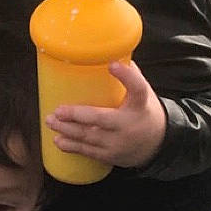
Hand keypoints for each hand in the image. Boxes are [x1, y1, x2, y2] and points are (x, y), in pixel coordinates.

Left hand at [45, 61, 166, 168]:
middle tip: (58, 110)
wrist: (160, 144)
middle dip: (76, 115)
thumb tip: (107, 54)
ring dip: (67, 130)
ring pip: (90, 136)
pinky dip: (72, 146)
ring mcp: (120, 142)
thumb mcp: (143, 93)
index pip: (137, 88)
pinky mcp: (112, 155)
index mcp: (140, 103)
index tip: (112, 65)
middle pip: (101, 118)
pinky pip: (89, 151)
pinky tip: (58, 140)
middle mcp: (129, 124)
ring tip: (51, 121)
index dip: (126, 76)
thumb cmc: (144, 112)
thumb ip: (128, 76)